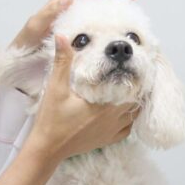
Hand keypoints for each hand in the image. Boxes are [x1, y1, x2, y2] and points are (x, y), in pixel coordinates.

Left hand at [11, 0, 137, 50]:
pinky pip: (94, 30)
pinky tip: (116, 36)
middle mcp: (68, 13)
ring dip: (113, 11)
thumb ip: (48, 14)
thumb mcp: (34, 29)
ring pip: (97, 13)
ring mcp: (73, 27)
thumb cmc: (23, 48)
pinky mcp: (76, 41)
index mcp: (60, 6)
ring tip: (131, 15)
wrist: (16, 67)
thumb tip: (67, 0)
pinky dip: (107, 29)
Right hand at [26, 34, 137, 160]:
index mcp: (105, 106)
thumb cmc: (51, 119)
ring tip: (132, 89)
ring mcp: (111, 132)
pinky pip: (127, 129)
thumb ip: (62, 62)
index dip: (137, 77)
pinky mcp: (107, 140)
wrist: (47, 148)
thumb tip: (62, 37)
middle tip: (135, 73)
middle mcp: (113, 120)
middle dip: (136, 88)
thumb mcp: (56, 88)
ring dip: (134, 103)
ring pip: (134, 115)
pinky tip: (124, 110)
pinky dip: (129, 119)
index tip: (136, 65)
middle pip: (136, 101)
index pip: (131, 89)